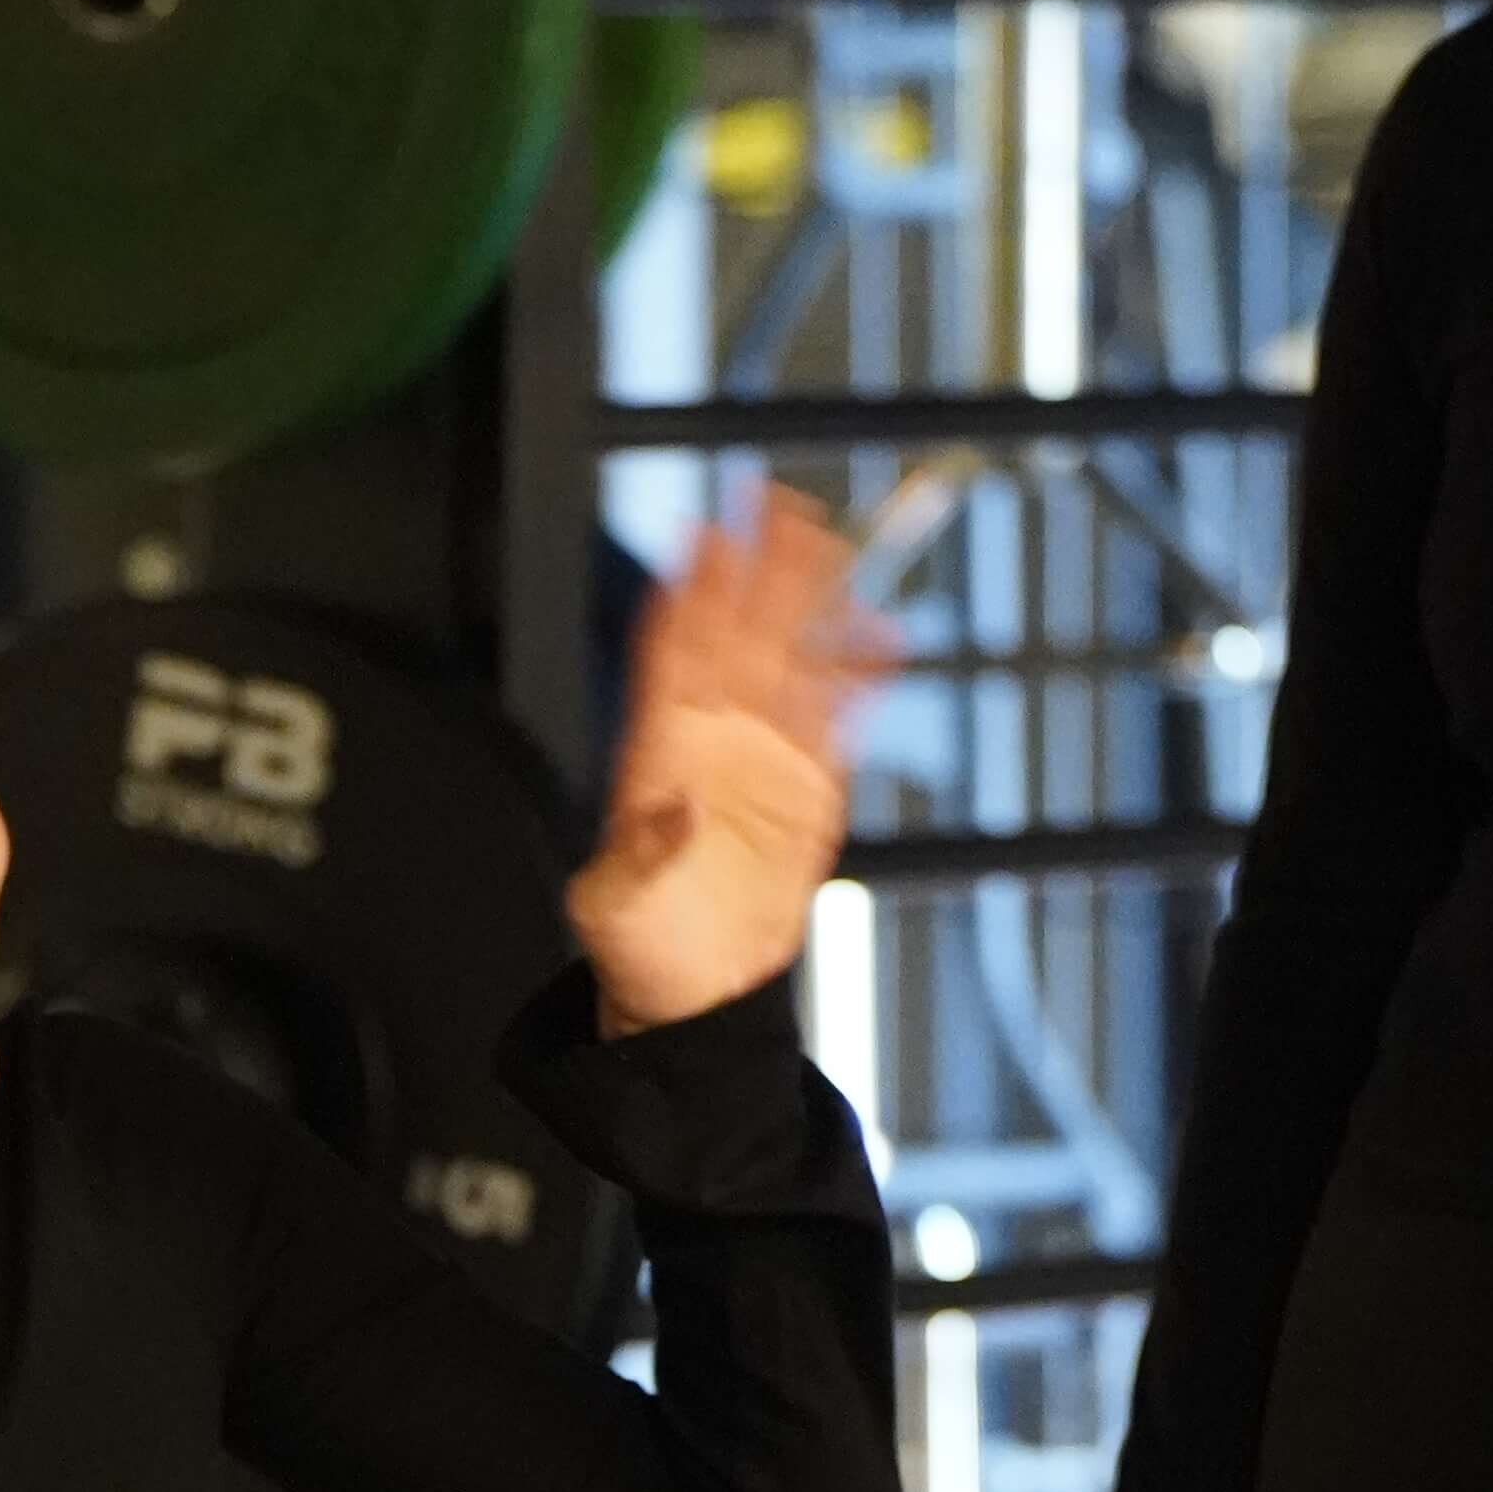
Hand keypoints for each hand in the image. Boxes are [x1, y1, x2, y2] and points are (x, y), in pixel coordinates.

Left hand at [568, 487, 876, 1029]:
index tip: (702, 534)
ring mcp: (762, 755)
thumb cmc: (638, 946)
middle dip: (758, 569)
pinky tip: (881, 633)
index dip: (688, 593)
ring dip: (810, 602)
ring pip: (791, 658)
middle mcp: (710, 740)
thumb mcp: (611, 907)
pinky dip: (860, 675)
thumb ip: (638, 856)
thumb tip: (672, 811)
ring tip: (834, 541)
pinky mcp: (810, 786)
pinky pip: (838, 716)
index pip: (670, 653)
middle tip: (779, 502)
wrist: (698, 988)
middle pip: (738, 634)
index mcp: (653, 752)